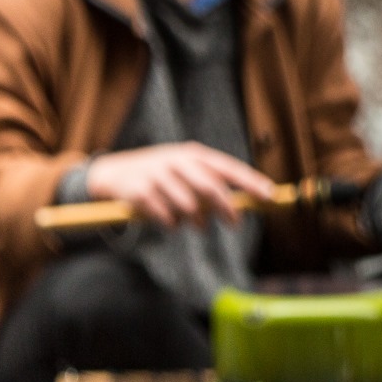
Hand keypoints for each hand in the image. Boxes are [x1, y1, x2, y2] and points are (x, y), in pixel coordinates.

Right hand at [84, 144, 275, 227]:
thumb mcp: (184, 169)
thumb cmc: (159, 174)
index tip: (268, 196)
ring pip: (188, 205)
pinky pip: (164, 215)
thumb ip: (209, 182)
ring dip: (197, 221)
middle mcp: (176, 162)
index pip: (227, 168)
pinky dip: (172, 224)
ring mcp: (156, 176)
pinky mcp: (139, 192)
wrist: (113, 173)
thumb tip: (242, 202)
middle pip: (210, 187)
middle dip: (226, 208)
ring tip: (199, 227)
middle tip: (235, 224)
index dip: (249, 182)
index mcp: (192, 155)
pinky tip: (172, 224)